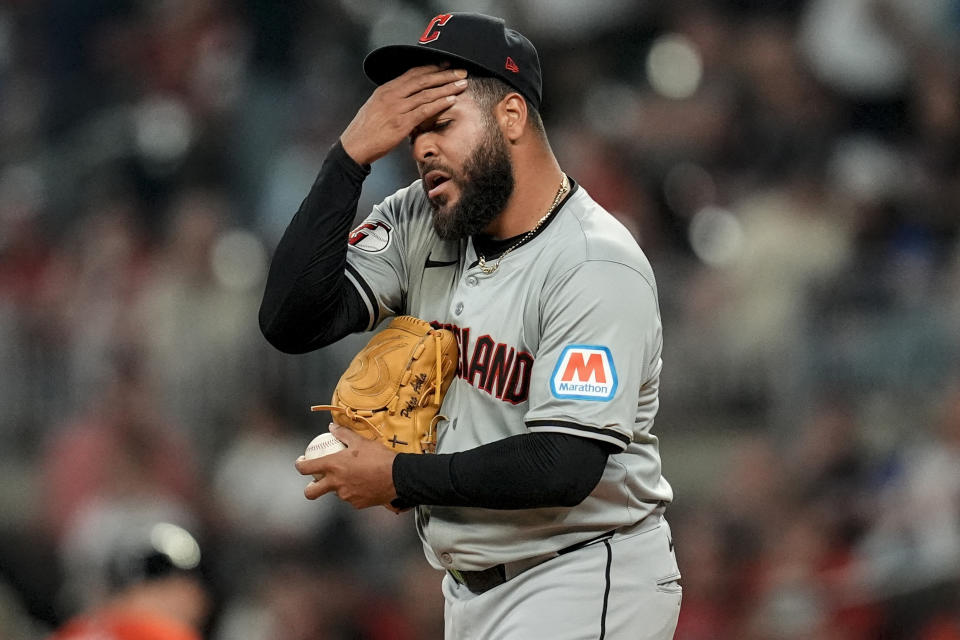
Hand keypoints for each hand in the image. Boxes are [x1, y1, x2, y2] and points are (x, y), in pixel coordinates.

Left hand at [295, 424, 399, 508]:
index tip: (301, 462)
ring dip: (339, 486)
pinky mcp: (357, 504)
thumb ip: (343, 434)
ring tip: (353, 476)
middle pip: (311, 492)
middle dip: (309, 489)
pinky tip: (365, 483)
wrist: (399, 477)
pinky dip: (354, 491)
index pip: (306, 468)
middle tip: (314, 482)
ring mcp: (346, 496)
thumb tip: (331, 427)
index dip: (300, 465)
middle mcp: (336, 483)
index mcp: (333, 466)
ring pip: (336, 493)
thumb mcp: (361, 441)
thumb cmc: (379, 457)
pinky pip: (351, 497)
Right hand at [341, 64, 467, 164]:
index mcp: (386, 89)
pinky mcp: (400, 124)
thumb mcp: (376, 107)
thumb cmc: (365, 130)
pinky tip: (451, 100)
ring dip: (447, 88)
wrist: (353, 147)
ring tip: (462, 84)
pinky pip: (424, 111)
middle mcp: (391, 95)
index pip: (412, 73)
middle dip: (444, 74)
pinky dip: (439, 104)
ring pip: (426, 94)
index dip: (432, 68)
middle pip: (422, 79)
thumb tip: (406, 97)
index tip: (446, 65)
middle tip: (461, 72)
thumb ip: (392, 100)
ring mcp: (396, 109)